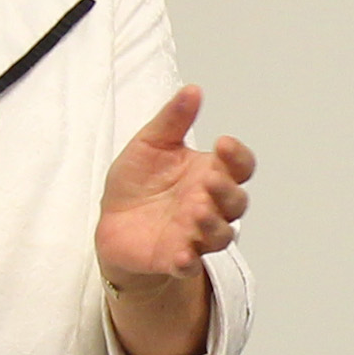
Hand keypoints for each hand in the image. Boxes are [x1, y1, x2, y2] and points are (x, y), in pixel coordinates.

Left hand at [97, 86, 253, 289]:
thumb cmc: (138, 183)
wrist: (113, 223)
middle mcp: (210, 206)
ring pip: (220, 235)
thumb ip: (173, 120)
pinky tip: (182, 254)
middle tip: (208, 181)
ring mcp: (195, 234)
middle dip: (227, 192)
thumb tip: (192, 90)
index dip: (238, 157)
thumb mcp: (151, 144)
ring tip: (195, 212)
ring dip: (212, 225)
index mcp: (209, 174)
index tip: (222, 143)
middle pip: (236, 202)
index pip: (239, 167)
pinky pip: (190, 264)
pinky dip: (189, 261)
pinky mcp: (176, 258)